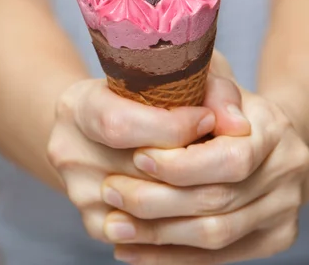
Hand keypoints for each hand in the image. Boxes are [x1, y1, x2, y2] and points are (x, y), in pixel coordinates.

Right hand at [47, 78, 215, 242]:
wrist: (101, 124)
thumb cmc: (143, 93)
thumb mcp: (171, 76)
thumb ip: (210, 90)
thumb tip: (239, 126)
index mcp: (78, 106)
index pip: (119, 125)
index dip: (171, 127)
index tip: (207, 119)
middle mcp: (68, 150)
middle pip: (134, 171)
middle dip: (188, 165)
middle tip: (220, 152)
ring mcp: (77, 191)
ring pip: (141, 209)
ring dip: (187, 196)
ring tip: (215, 175)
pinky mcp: (92, 220)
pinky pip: (138, 234)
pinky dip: (174, 222)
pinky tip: (197, 203)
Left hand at [104, 89, 308, 264]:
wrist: (265, 137)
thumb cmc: (223, 104)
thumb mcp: (212, 82)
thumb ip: (208, 92)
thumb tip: (206, 118)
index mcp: (273, 129)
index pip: (230, 159)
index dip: (180, 164)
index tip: (137, 157)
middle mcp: (286, 172)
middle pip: (218, 201)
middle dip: (157, 201)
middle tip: (112, 193)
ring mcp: (283, 210)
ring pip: (216, 236)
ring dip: (159, 236)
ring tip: (116, 226)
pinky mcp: (273, 239)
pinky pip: (219, 257)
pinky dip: (172, 256)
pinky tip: (135, 249)